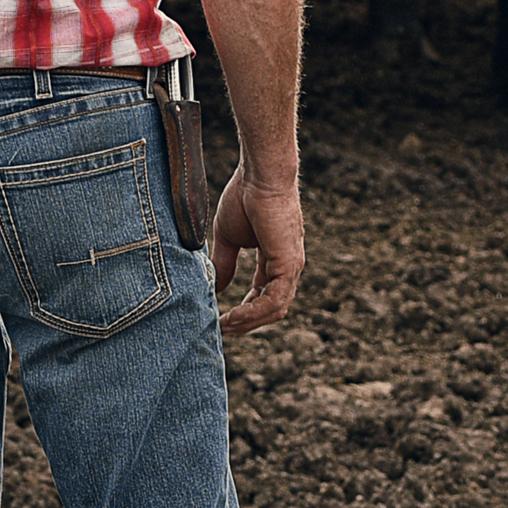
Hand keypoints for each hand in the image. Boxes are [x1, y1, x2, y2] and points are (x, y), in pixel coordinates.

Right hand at [208, 168, 304, 329]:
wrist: (259, 176)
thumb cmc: (245, 197)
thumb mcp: (228, 238)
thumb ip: (225, 263)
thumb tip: (216, 287)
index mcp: (276, 259)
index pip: (264, 295)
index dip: (244, 311)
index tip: (223, 319)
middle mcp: (288, 267)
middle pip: (271, 308)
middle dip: (247, 323)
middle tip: (222, 330)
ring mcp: (291, 267)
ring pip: (274, 310)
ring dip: (248, 323)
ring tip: (224, 327)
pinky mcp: (289, 265)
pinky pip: (273, 300)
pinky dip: (253, 313)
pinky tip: (233, 317)